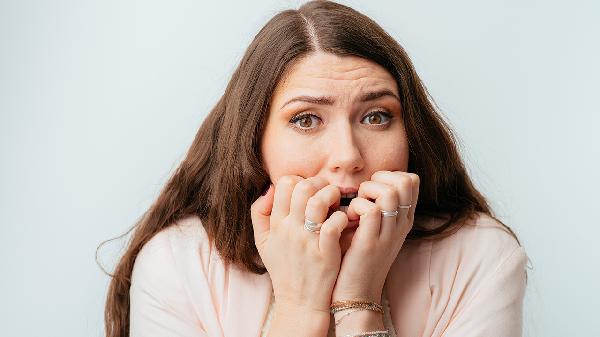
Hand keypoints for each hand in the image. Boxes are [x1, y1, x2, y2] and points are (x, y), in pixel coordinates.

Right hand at [250, 175, 348, 313]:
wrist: (299, 302)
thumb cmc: (284, 269)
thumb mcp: (262, 242)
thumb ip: (259, 213)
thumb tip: (269, 188)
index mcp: (275, 224)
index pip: (285, 184)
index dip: (300, 180)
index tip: (310, 190)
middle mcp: (289, 230)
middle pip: (303, 187)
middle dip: (319, 183)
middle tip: (328, 192)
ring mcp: (307, 241)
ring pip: (319, 202)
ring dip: (332, 195)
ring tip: (338, 202)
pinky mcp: (325, 253)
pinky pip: (334, 224)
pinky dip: (342, 217)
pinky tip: (344, 221)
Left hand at [332, 171, 419, 302]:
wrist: (355, 294)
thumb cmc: (357, 257)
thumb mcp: (374, 229)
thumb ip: (376, 206)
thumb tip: (366, 183)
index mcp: (403, 220)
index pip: (411, 180)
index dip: (389, 175)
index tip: (370, 190)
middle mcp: (401, 225)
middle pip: (406, 181)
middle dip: (380, 178)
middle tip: (363, 195)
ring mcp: (388, 234)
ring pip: (390, 192)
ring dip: (367, 191)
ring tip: (355, 207)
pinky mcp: (370, 243)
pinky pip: (370, 209)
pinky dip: (356, 207)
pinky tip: (348, 219)